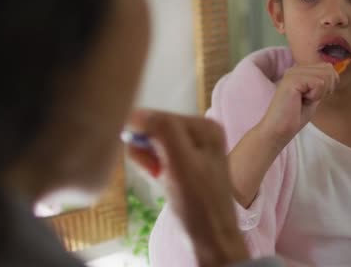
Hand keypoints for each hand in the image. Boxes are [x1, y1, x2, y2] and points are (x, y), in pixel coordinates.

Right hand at [126, 110, 248, 266]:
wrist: (211, 237)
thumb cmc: (199, 204)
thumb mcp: (181, 163)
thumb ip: (164, 132)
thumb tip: (138, 113)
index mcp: (204, 126)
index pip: (159, 116)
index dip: (144, 135)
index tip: (144, 158)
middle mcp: (201, 132)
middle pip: (156, 128)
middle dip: (147, 149)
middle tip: (154, 171)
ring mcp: (193, 148)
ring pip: (154, 142)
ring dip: (148, 159)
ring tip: (159, 177)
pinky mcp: (185, 163)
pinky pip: (158, 155)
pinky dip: (152, 165)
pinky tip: (159, 178)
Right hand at [258, 63, 338, 145]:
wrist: (279, 130)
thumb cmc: (294, 117)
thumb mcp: (313, 96)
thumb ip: (321, 83)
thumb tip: (334, 74)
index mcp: (299, 71)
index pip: (327, 67)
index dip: (329, 85)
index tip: (312, 98)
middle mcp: (295, 68)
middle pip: (328, 69)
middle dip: (326, 88)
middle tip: (309, 99)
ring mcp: (293, 72)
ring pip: (325, 75)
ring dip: (319, 93)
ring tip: (304, 100)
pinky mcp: (293, 79)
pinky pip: (319, 83)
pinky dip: (315, 96)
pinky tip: (301, 101)